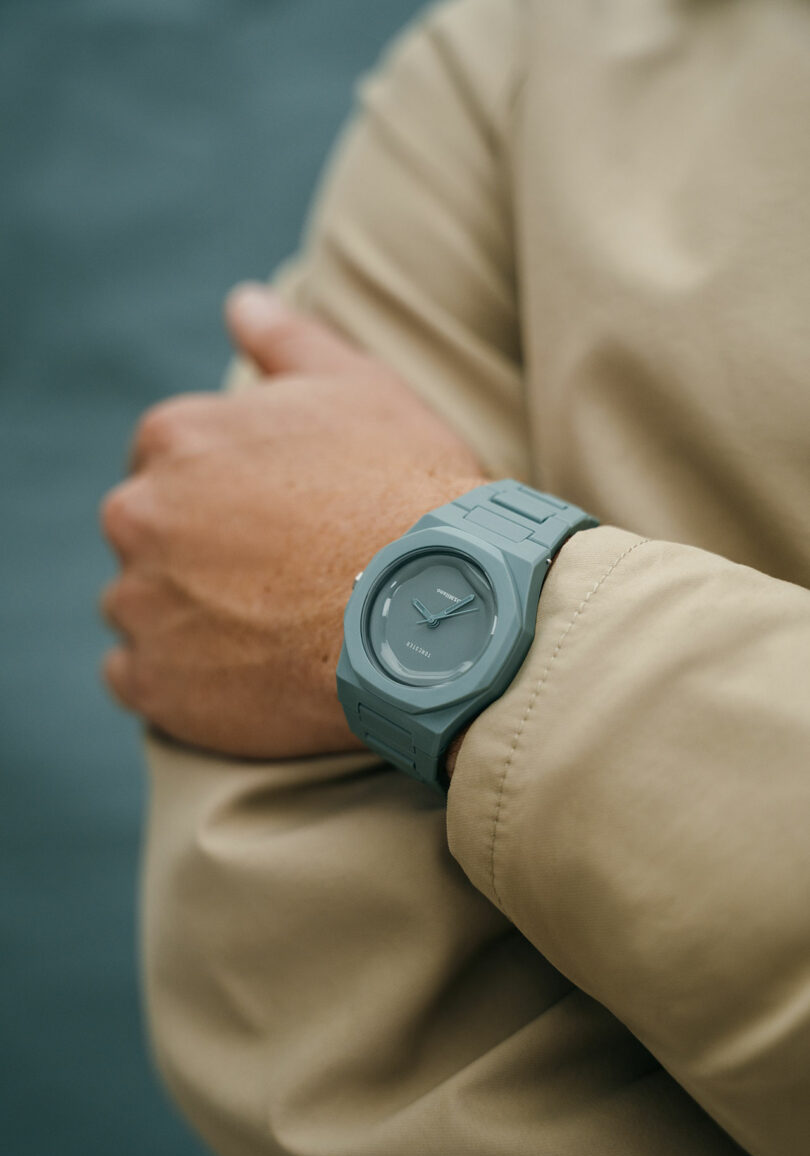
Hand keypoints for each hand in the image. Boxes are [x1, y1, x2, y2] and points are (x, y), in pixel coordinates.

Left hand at [100, 284, 485, 759]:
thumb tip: (241, 301)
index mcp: (178, 437)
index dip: (226, 490)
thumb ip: (287, 342)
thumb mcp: (361, 389)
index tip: (274, 518)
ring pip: (141, 604)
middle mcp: (141, 514)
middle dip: (196, 548)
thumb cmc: (406, 491)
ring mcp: (144, 603)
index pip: (167, 459)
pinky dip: (176, 678)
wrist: (436, 609)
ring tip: (268, 630)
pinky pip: (140, 677)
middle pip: (149, 531)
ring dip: (185, 614)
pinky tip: (239, 675)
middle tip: (276, 575)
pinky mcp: (157, 683)